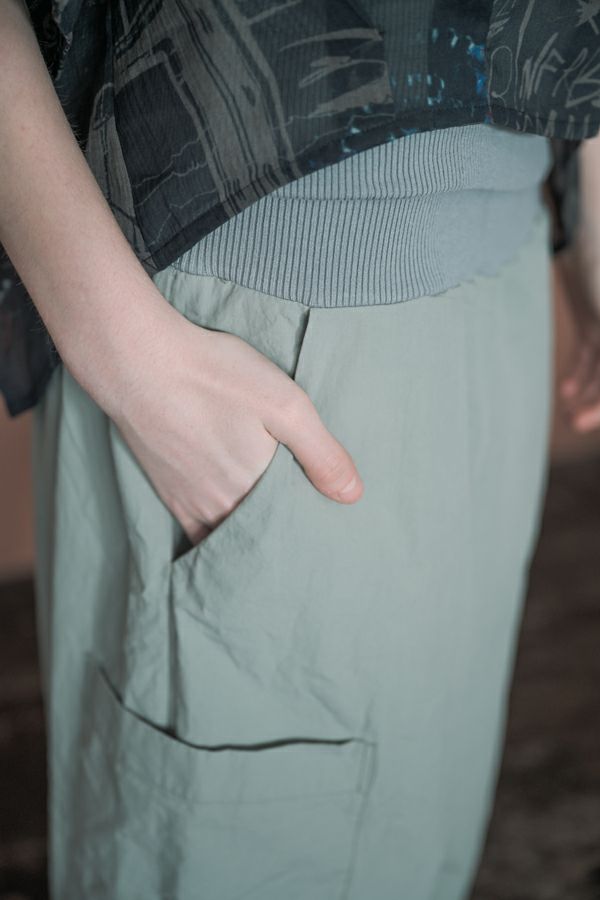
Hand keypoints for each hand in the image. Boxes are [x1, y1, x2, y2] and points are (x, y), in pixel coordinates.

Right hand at [110, 311, 362, 546]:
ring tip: (269, 534)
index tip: (325, 534)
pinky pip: (194, 530)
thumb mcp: (285, 405)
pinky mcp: (166, 490)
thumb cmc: (214, 376)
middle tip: (303, 539)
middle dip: (279, 539)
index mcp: (253, 493)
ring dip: (246, 538)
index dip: (306, 532)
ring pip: (226, 536)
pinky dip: (214, 535)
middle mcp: (219, 508)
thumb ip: (321, 454)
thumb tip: (353, 496)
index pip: (288, 530)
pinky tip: (226, 523)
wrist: (137, 360)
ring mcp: (187, 503)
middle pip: (257, 537)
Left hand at [556, 232, 599, 432]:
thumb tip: (590, 385)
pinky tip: (567, 393)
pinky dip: (580, 374)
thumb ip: (599, 349)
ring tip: (571, 416)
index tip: (588, 419)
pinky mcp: (595, 319)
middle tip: (577, 423)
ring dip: (590, 394)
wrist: (589, 222)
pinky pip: (591, 355)